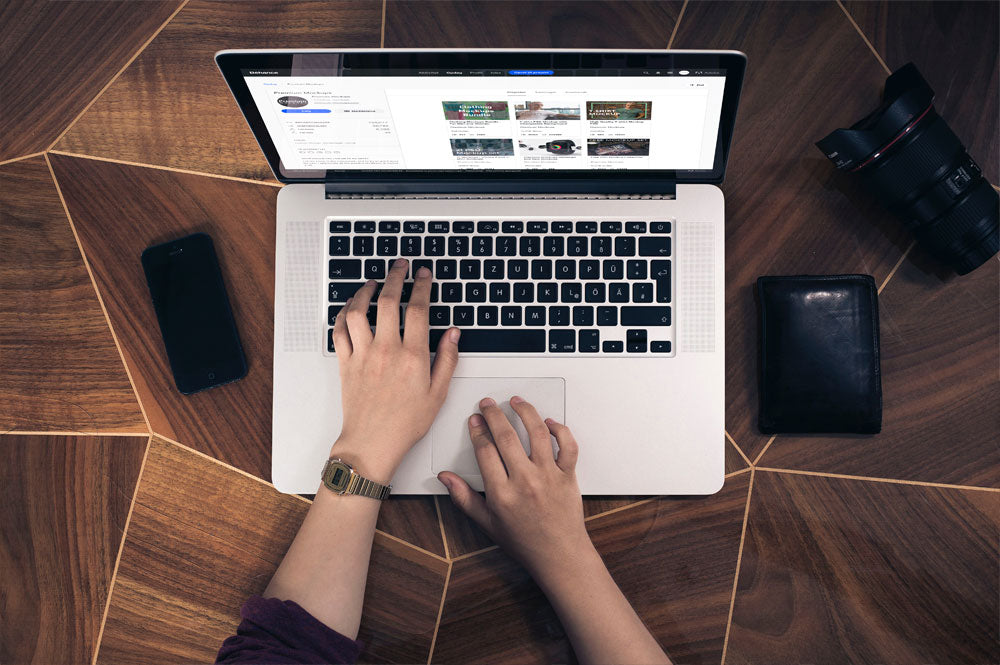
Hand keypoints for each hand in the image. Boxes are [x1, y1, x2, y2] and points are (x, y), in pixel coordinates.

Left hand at [330, 259, 459, 480]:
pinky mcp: (345, 363)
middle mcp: (386, 350)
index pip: (418, 310)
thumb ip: (447, 359)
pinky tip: (350, 308)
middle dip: (395, 277)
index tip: (423, 275)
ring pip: (358, 311)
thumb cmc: (405, 423)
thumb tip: (453, 333)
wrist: (372, 443)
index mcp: (413, 357)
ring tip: (373, 282)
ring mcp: (363, 355)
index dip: (422, 286)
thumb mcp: (438, 394)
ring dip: (364, 291)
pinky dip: (343, 314)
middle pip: (388, 301)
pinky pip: (339, 330)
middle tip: (400, 266)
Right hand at [438, 396, 594, 581]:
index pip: (485, 450)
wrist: (559, 556)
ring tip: (516, 402)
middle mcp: (525, 481)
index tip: (474, 420)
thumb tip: (445, 478)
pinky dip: (560, 430)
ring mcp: (548, 476)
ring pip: (537, 433)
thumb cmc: (525, 542)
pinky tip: (549, 422)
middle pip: (506, 436)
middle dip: (493, 414)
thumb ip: (464, 498)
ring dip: (525, 412)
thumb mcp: (487, 523)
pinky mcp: (568, 476)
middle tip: (488, 404)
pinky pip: (567, 446)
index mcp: (502, 493)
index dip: (477, 430)